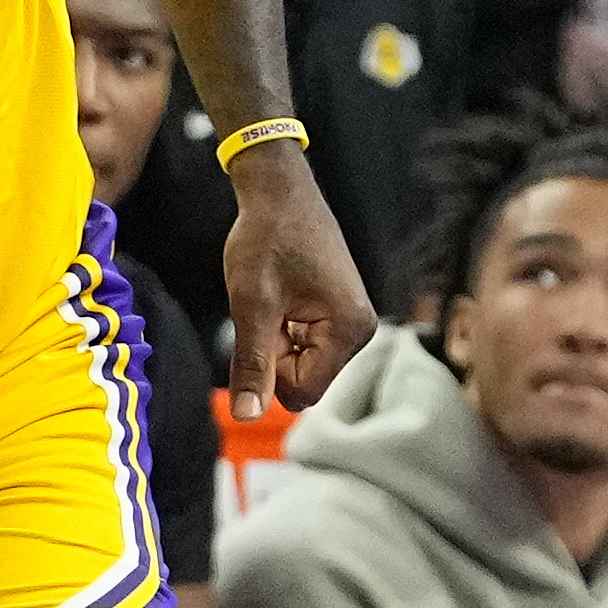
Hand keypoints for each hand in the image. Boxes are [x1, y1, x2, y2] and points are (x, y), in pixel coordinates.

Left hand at [221, 146, 375, 418]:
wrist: (278, 190)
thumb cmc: (265, 239)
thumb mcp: (251, 304)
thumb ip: (252, 364)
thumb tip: (246, 417)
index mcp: (351, 330)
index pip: (302, 392)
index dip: (268, 372)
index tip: (258, 327)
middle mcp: (360, 330)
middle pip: (303, 382)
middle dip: (273, 355)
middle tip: (264, 307)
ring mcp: (351, 323)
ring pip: (299, 365)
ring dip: (274, 341)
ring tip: (273, 296)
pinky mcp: (338, 315)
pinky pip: (303, 346)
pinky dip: (280, 330)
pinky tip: (278, 294)